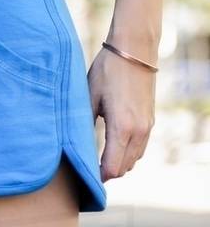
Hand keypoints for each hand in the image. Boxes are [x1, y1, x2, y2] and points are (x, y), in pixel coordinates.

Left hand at [88, 44, 155, 181]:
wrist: (134, 50)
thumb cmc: (108, 70)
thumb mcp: (90, 94)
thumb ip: (85, 121)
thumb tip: (75, 141)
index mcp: (122, 128)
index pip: (113, 168)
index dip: (99, 175)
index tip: (86, 174)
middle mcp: (139, 132)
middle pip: (125, 167)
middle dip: (108, 171)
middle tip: (90, 168)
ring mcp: (147, 127)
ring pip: (134, 159)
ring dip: (120, 163)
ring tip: (101, 157)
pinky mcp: (150, 120)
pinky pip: (141, 147)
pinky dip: (129, 152)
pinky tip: (115, 144)